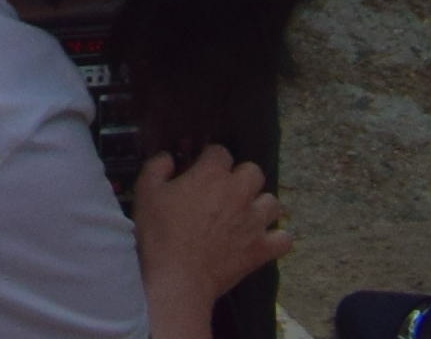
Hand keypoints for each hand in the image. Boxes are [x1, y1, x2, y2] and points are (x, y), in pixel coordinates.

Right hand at [135, 149, 290, 319]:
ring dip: (259, 205)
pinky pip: (284, 239)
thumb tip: (168, 158)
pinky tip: (262, 240)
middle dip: (240, 177)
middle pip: (253, 171)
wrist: (178, 278)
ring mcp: (254, 221)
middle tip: (224, 191)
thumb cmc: (159, 233)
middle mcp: (238, 193)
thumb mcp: (146, 192)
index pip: (220, 152)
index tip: (200, 169)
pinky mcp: (262, 248)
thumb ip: (157, 166)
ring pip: (272, 202)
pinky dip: (276, 238)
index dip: (209, 159)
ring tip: (244, 215)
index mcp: (211, 175)